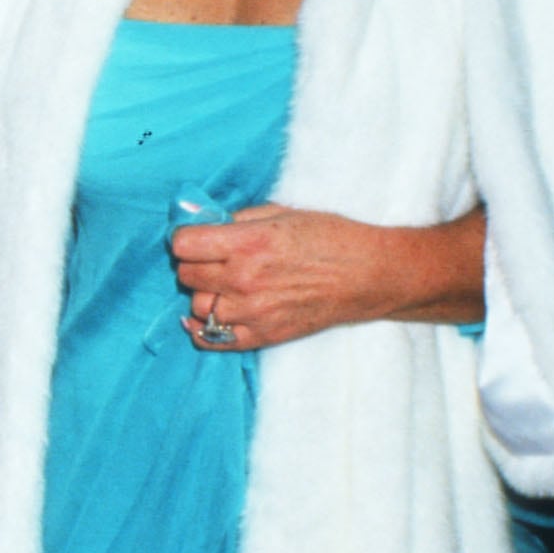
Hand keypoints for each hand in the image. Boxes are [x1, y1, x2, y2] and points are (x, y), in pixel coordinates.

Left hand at [172, 205, 486, 349]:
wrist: (369, 275)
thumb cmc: (331, 237)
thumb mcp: (284, 213)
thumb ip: (240, 219)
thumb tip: (205, 223)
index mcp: (249, 243)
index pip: (184, 245)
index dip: (185, 239)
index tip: (195, 238)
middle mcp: (245, 278)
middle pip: (187, 275)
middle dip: (194, 264)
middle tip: (210, 259)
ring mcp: (253, 311)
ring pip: (196, 306)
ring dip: (203, 294)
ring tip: (221, 285)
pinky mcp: (263, 335)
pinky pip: (212, 339)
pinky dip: (201, 329)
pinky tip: (206, 317)